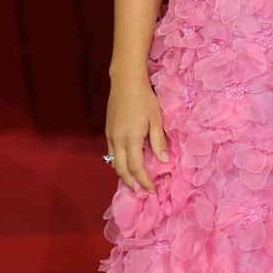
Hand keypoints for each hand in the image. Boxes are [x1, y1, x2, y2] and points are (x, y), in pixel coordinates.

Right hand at [105, 73, 168, 192]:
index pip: (136, 168)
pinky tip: (125, 162)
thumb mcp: (156, 119)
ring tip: (132, 180)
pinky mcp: (108, 130)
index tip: (151, 190)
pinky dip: (117, 162)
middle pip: (121, 169)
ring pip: (113, 162)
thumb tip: (164, 161)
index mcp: (131, 139)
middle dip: (130, 183)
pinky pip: (111, 152)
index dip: (144, 181)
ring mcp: (110, 135)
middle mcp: (117, 140)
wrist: (126, 81)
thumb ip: (159, 141)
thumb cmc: (144, 98)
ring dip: (122, 174)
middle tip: (140, 191)